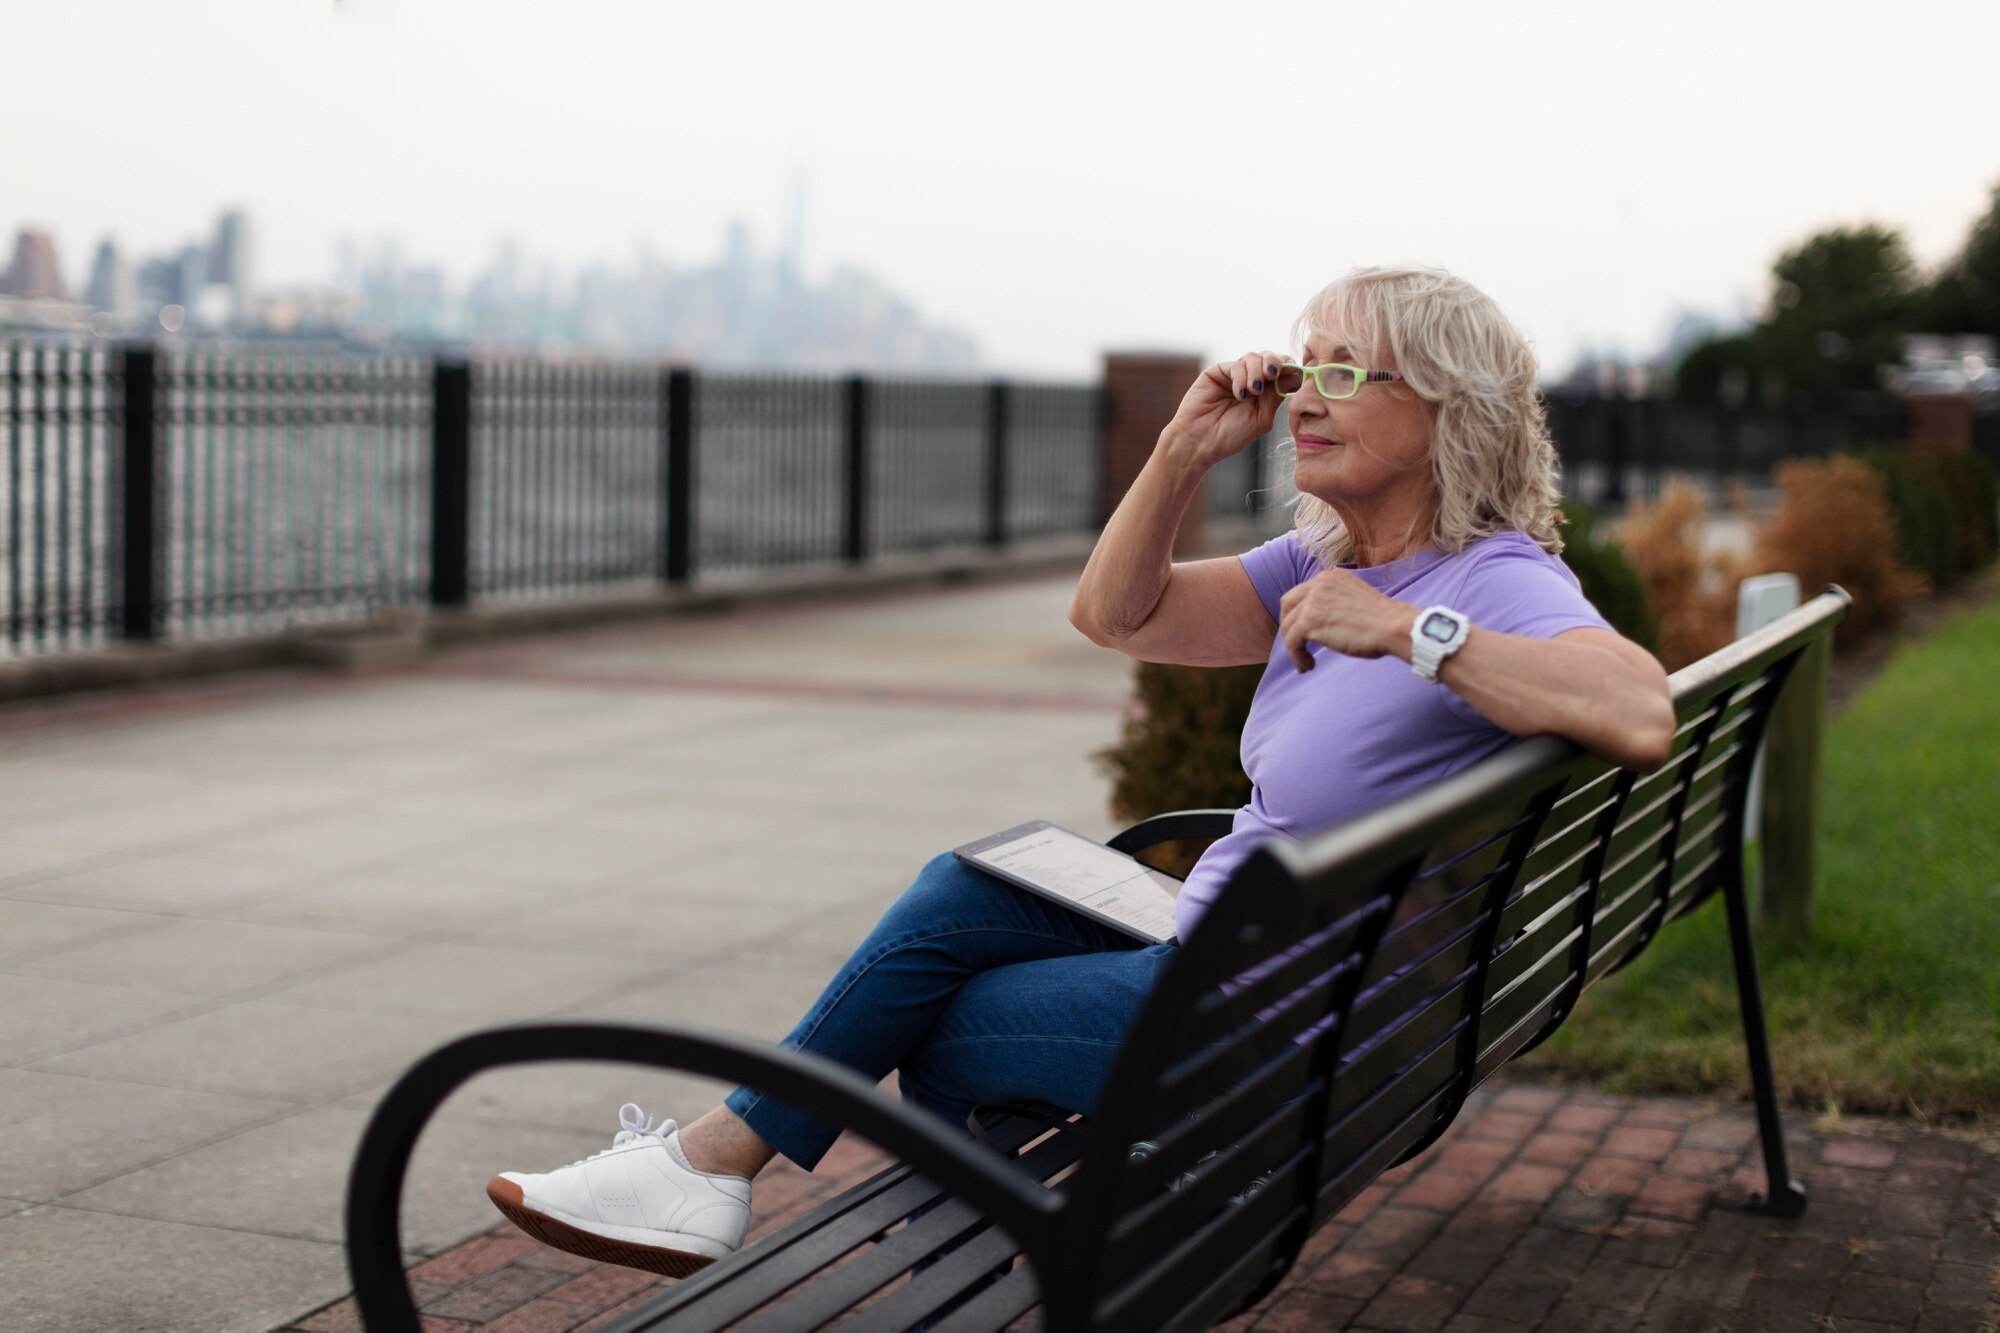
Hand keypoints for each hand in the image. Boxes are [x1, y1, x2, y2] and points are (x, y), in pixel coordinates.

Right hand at [1162, 351, 1286, 464]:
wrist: (1200, 441)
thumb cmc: (1230, 435)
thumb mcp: (1262, 418)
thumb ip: (1277, 395)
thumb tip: (1296, 373)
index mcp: (1266, 393)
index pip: (1283, 372)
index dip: (1291, 368)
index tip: (1296, 373)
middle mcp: (1251, 381)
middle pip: (1270, 358)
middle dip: (1276, 363)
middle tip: (1273, 374)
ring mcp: (1235, 375)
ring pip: (1254, 357)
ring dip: (1258, 372)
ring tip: (1254, 391)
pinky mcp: (1218, 371)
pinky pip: (1237, 364)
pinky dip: (1242, 377)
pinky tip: (1240, 394)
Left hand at [1278, 570, 1416, 671]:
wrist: (1394, 626)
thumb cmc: (1384, 621)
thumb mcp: (1355, 600)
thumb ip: (1336, 603)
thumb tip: (1321, 622)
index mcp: (1331, 576)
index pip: (1302, 592)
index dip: (1299, 613)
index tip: (1305, 632)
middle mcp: (1319, 583)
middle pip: (1288, 604)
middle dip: (1289, 625)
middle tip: (1298, 645)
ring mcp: (1313, 601)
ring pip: (1288, 626)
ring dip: (1295, 648)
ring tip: (1307, 663)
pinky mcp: (1310, 621)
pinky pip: (1292, 642)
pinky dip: (1297, 657)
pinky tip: (1308, 666)